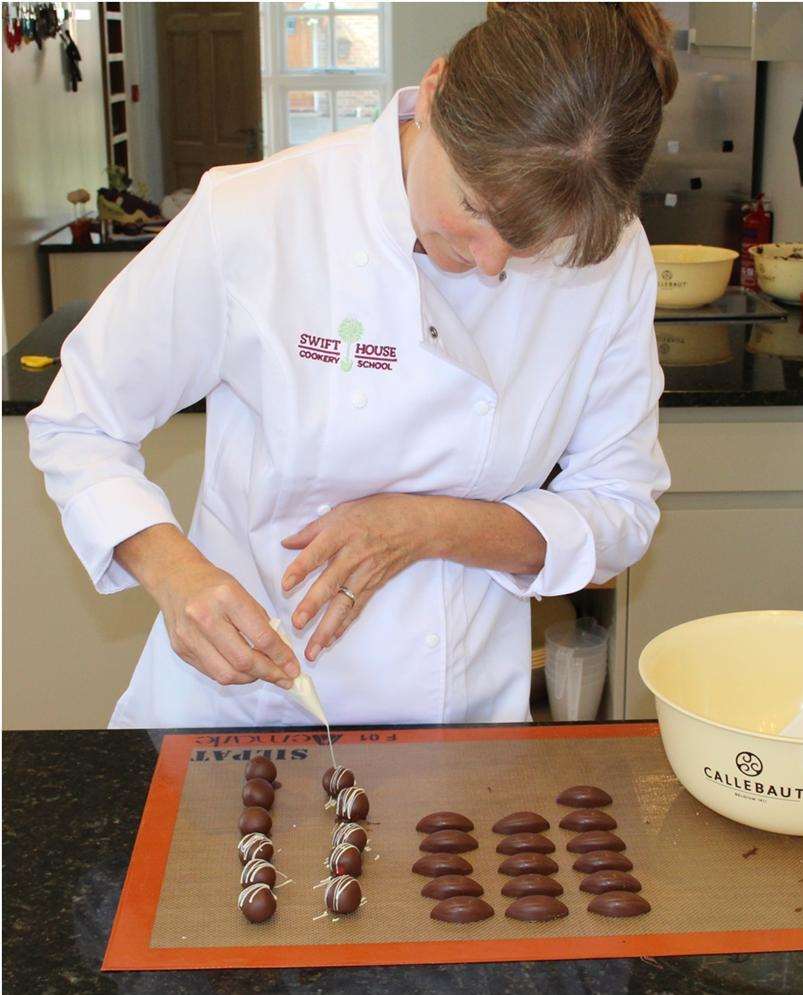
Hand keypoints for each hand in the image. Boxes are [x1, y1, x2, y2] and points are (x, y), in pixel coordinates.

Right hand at [136, 533, 300, 688]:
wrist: (175, 578)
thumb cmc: (214, 584)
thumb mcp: (243, 593)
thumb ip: (261, 623)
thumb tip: (280, 655)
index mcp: (227, 598)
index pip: (261, 636)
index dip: (281, 657)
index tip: (293, 668)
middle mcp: (205, 618)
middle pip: (243, 660)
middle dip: (269, 674)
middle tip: (284, 678)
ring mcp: (189, 636)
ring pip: (226, 674)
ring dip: (250, 679)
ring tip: (263, 674)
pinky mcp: (180, 650)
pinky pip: (211, 672)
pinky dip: (232, 675)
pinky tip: (243, 670)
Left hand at [280, 494, 432, 661]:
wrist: (417, 525)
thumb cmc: (378, 512)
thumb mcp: (343, 510)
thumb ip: (313, 530)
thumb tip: (286, 543)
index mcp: (342, 532)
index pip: (318, 552)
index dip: (301, 568)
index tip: (285, 585)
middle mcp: (354, 555)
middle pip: (331, 582)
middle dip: (314, 604)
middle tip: (297, 623)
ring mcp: (366, 573)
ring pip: (344, 604)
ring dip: (327, 628)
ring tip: (313, 648)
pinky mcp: (375, 585)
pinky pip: (357, 608)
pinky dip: (344, 626)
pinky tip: (331, 641)